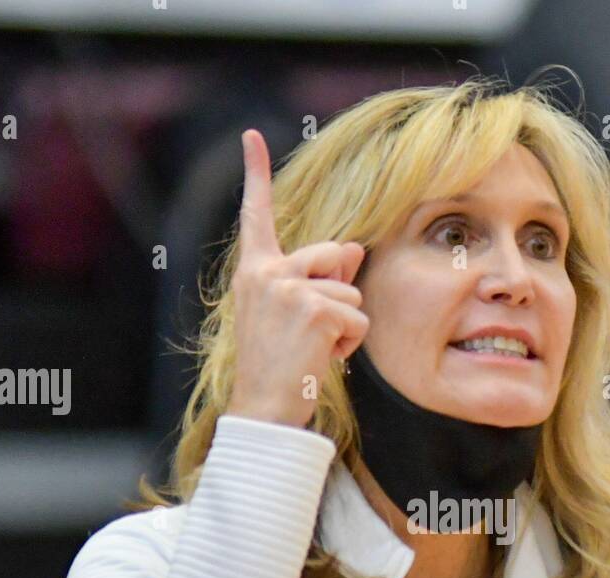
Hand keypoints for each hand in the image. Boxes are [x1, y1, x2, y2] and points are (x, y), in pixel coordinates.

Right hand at [226, 129, 367, 427]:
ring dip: (346, 327)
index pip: (256, 217)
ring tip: (313, 351)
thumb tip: (351, 248)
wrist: (263, 411)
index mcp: (254, 272)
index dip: (255, 174)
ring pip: (352, 293)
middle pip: (334, 256)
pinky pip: (359, 318)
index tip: (251, 136)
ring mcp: (289, 289)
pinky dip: (350, 344)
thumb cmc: (281, 368)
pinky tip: (322, 360)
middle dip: (338, 292)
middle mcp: (266, 273)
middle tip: (309, 334)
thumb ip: (321, 278)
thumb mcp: (295, 317)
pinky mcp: (314, 309)